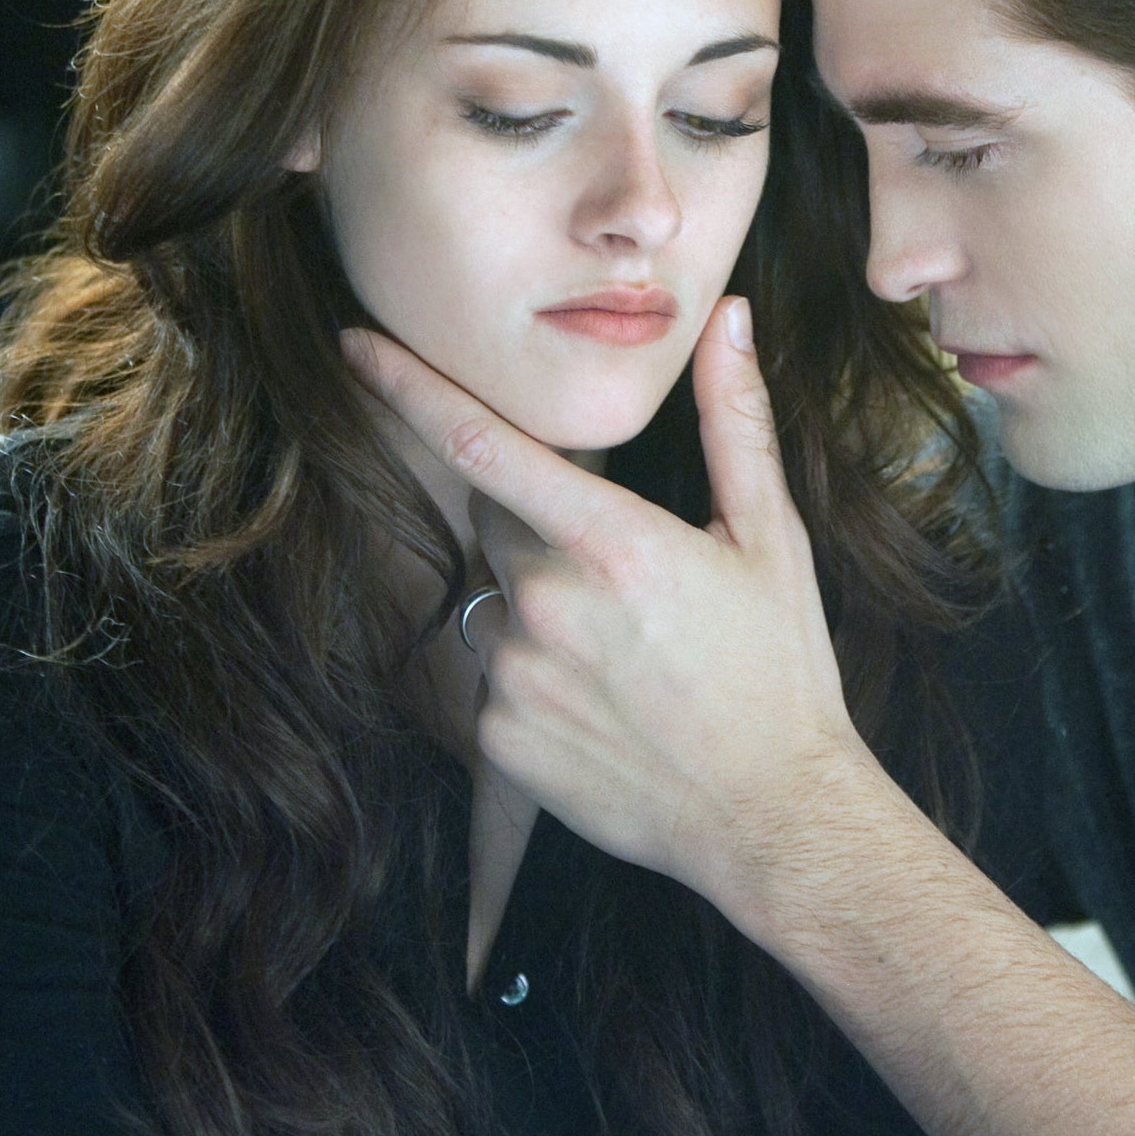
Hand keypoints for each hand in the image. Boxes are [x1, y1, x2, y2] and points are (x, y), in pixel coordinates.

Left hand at [342, 298, 880, 911]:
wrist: (771, 816)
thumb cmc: (779, 673)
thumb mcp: (772, 538)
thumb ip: (736, 420)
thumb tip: (729, 319)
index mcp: (612, 542)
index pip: (481, 445)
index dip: (408, 386)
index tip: (354, 345)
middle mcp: (548, 604)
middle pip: (500, 527)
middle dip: (545, 535)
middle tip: (630, 587)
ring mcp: (516, 677)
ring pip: (499, 606)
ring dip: (542, 614)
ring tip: (626, 661)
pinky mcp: (500, 740)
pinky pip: (494, 680)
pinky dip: (536, 681)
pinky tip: (604, 707)